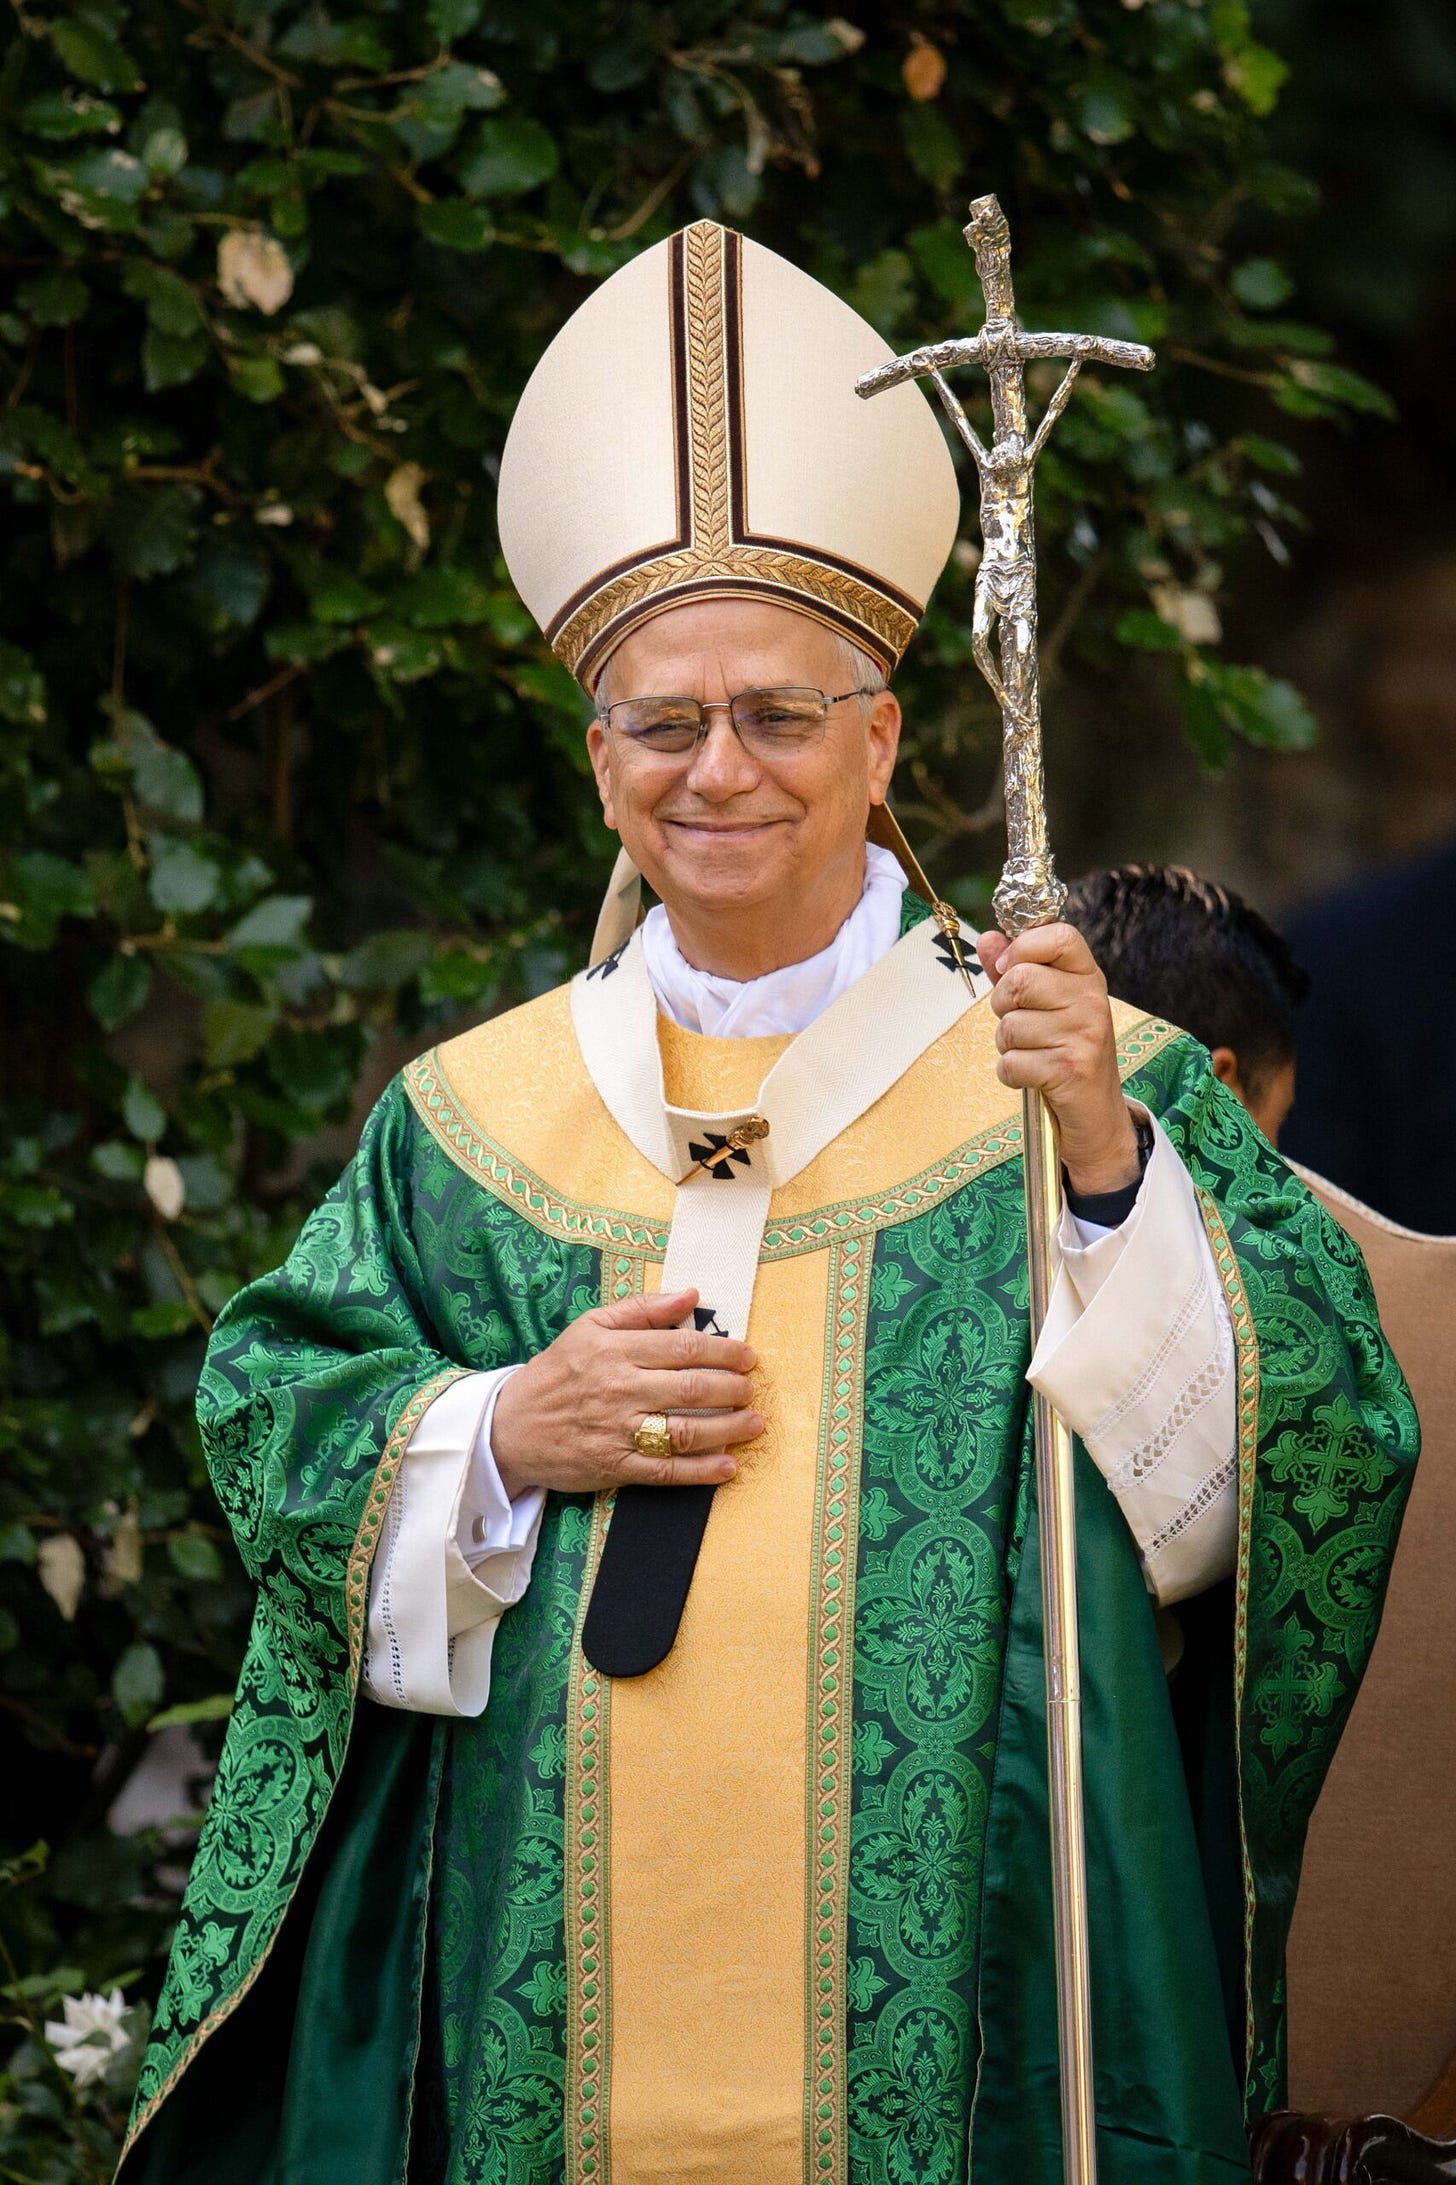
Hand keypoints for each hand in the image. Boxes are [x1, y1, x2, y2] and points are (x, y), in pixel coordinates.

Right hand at [490, 1288, 761, 1502]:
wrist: (509, 1426)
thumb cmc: (556, 1372)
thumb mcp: (589, 1327)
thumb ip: (641, 1309)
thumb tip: (690, 1295)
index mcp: (615, 1350)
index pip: (684, 1347)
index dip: (724, 1351)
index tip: (748, 1356)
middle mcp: (619, 1389)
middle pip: (692, 1388)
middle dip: (732, 1389)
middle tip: (752, 1389)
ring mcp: (618, 1431)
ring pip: (685, 1430)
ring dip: (728, 1429)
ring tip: (754, 1424)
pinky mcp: (614, 1467)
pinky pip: (666, 1471)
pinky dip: (702, 1471)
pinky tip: (728, 1466)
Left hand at [976, 921, 1139, 1196]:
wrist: (1095, 1112)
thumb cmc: (1064, 1050)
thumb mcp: (1044, 1004)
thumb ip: (1015, 969)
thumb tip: (987, 939)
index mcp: (1088, 976)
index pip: (1059, 935)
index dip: (1023, 947)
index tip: (1011, 968)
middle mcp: (1092, 1000)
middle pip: (1019, 980)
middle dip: (1003, 1006)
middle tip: (1023, 1024)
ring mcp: (1084, 1035)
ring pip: (1009, 1025)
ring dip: (1008, 1046)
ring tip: (1034, 1053)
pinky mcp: (1070, 1070)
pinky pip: (1011, 1062)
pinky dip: (1011, 1074)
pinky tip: (1034, 1076)